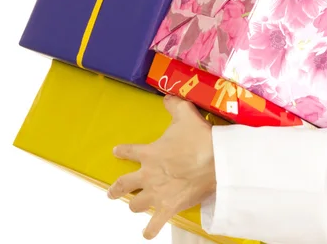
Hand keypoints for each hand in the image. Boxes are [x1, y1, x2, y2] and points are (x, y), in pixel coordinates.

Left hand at [107, 95, 216, 239]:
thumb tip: (167, 97)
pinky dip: (150, 230)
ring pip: (135, 205)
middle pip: (124, 185)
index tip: (116, 152)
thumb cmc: (198, 137)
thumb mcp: (185, 114)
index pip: (128, 151)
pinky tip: (147, 233)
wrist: (215, 160)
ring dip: (134, 205)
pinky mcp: (169, 207)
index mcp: (149, 153)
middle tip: (111, 192)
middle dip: (116, 189)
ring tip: (133, 206)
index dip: (121, 151)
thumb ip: (173, 105)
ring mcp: (157, 193)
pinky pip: (155, 224)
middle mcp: (148, 175)